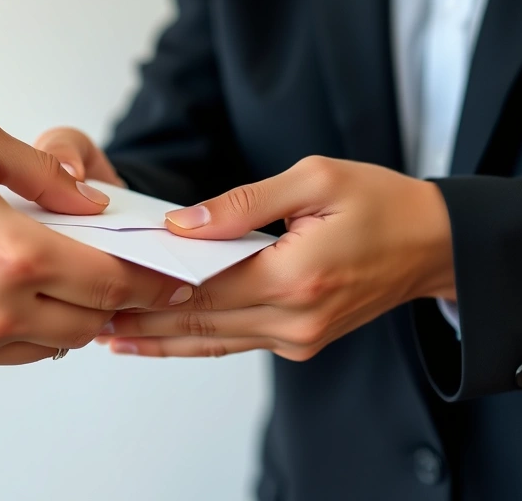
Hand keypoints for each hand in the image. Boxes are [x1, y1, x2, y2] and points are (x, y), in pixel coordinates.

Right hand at [0, 116, 190, 374]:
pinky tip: (25, 300)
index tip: (175, 284)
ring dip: (73, 317)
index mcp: (16, 253)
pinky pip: (13, 354)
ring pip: (54, 344)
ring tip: (71, 284)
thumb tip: (93, 205)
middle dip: (117, 301)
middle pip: (91, 320)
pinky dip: (31, 332)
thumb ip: (49, 174)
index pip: (111, 283)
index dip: (152, 285)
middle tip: (127, 280)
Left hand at [100, 156, 454, 360]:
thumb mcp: (315, 180)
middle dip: (141, 318)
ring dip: (160, 338)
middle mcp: (295, 317)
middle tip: (86, 314)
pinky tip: (160, 337)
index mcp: (297, 275)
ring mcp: (299, 337)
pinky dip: (195, 339)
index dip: (150, 284)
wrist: (434, 245)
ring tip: (109, 333)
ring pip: (213, 341)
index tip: (103, 280)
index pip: (203, 284)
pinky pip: (236, 342)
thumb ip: (244, 203)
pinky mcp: (301, 341)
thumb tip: (183, 224)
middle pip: (199, 321)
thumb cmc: (381, 204)